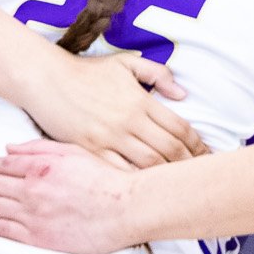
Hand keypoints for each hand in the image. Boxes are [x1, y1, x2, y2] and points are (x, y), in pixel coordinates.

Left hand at [0, 139, 135, 253]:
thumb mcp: (73, 151)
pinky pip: (3, 230)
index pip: (4, 164)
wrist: (123, 208)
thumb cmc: (105, 180)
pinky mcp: (37, 236)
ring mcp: (32, 214)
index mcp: (39, 166)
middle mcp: (30, 190)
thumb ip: (39, 148)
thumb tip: (10, 148)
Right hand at [26, 51, 203, 169]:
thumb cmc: (86, 72)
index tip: (207, 154)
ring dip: (167, 176)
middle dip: (189, 164)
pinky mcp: (90, 151)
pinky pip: (119, 172)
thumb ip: (157, 75)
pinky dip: (136, 181)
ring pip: (148, 164)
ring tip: (179, 185)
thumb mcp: (125, 64)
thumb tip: (182, 94)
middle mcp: (128, 121)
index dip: (198, 144)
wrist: (46, 80)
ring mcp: (108, 138)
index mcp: (140, 101)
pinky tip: (146, 189)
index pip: (179, 127)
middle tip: (201, 176)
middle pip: (169, 149)